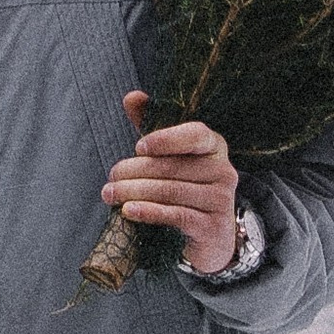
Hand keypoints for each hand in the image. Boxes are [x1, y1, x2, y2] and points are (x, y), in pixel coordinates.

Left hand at [102, 91, 239, 275]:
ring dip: (134, 192)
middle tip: (110, 177)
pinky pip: (177, 215)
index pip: (196, 135)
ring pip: (171, 191)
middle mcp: (224, 171)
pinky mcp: (213, 227)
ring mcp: (222, 200)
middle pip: (173, 167)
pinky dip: (149, 212)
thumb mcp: (171, 157)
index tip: (139, 146)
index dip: (167, 139)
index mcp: (214, 147)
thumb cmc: (186, 188)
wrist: (211, 237)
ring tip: (110, 194)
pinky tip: (128, 211)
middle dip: (135, 171)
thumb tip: (132, 96)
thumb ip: (152, 128)